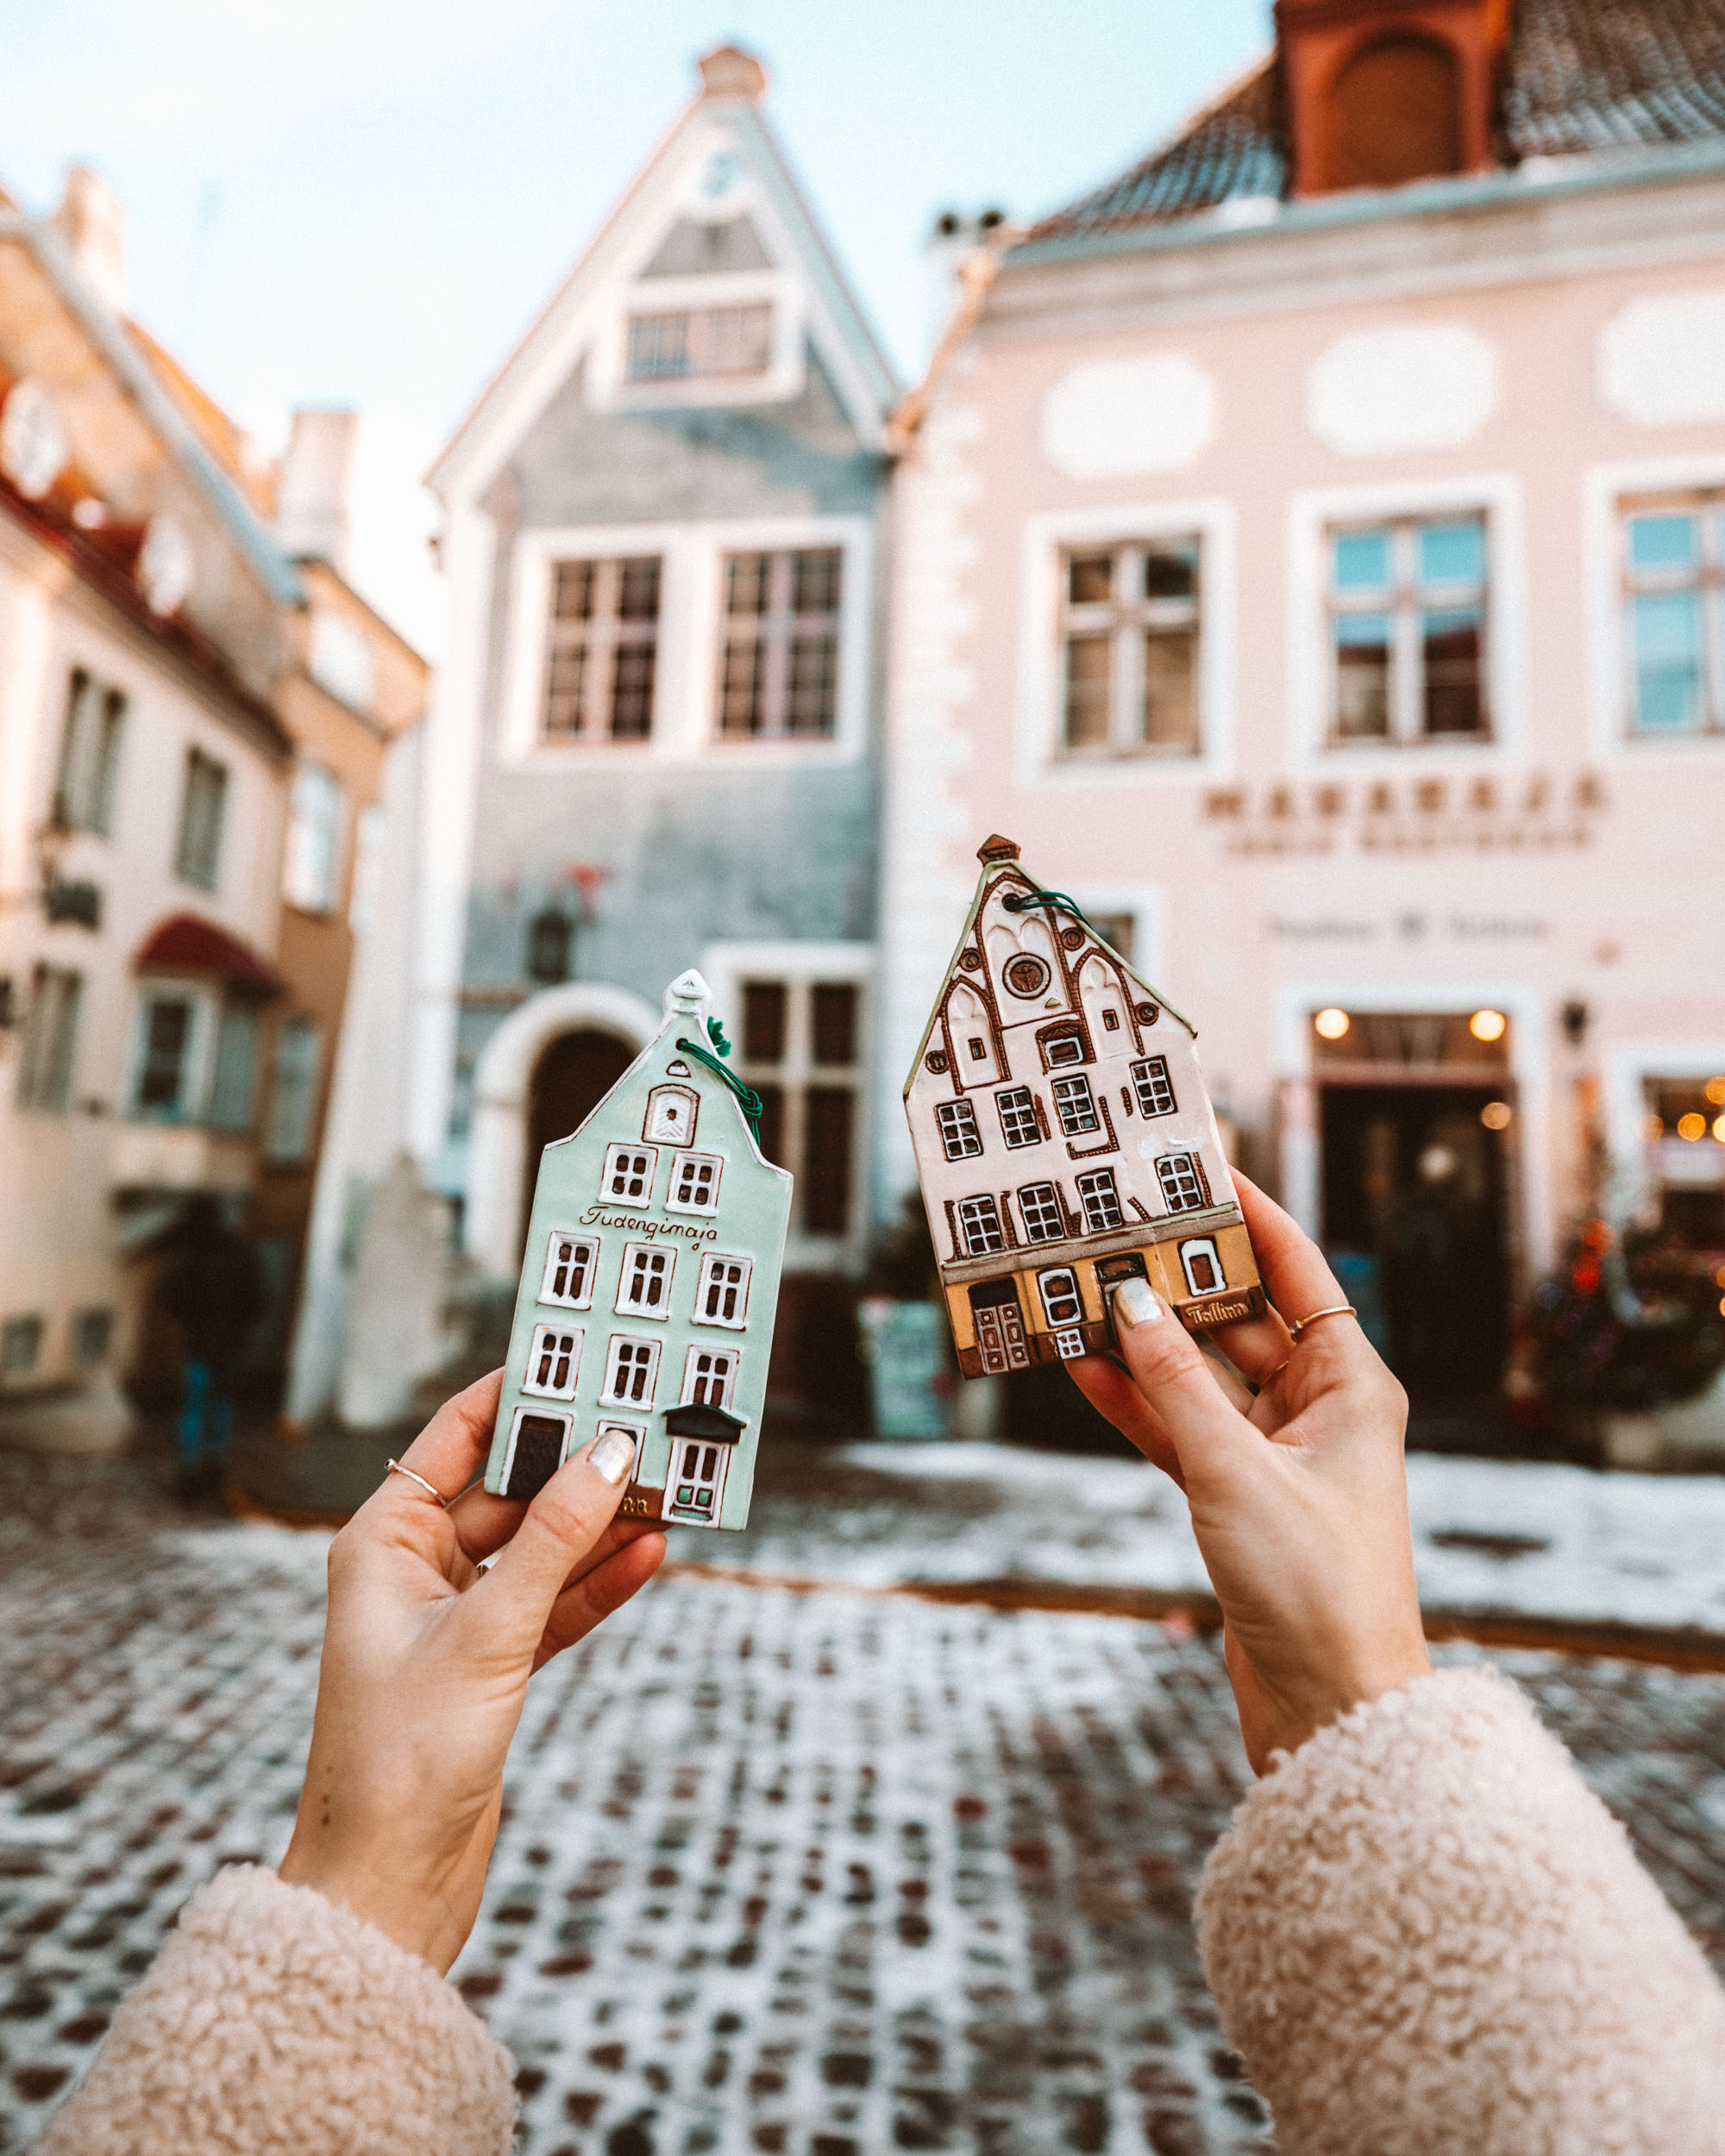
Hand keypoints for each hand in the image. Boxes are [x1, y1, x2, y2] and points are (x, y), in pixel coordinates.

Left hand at [279, 1372, 664, 1971]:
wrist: (388, 1889)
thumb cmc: (402, 1756)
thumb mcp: (487, 1633)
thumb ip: (554, 1540)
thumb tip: (610, 1451)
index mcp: (383, 1543)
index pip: (454, 1437)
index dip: (516, 1393)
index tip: (578, 1352)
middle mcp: (416, 1571)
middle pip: (511, 1489)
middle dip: (579, 1461)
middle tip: (649, 1420)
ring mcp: (458, 1620)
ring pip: (543, 1548)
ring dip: (603, 1523)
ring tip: (672, 1482)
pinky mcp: (494, 1669)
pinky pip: (557, 1604)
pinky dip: (602, 1582)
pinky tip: (654, 1553)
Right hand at [1070, 1173, 1429, 1772]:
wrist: (1331, 1708)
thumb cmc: (1314, 1586)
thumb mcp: (1235, 1471)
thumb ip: (1175, 1384)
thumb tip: (1129, 1301)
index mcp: (1352, 1386)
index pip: (1299, 1273)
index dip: (1251, 1217)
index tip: (1202, 1167)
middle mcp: (1319, 1410)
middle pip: (1238, 1319)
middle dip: (1175, 1278)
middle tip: (1114, 1229)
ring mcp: (1275, 1456)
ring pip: (1198, 1375)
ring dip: (1142, 1341)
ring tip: (1078, 1287)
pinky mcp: (1236, 1499)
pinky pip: (1179, 1430)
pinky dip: (1135, 1403)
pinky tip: (1081, 1366)